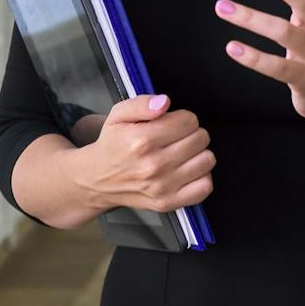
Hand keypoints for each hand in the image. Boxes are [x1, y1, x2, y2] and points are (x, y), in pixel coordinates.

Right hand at [67, 94, 214, 212]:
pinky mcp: (167, 203)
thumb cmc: (112, 144)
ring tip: (182, 153)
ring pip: (207, 160)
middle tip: (176, 138)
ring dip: (198, 154)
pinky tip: (187, 170)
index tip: (172, 124)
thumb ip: (141, 103)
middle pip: (200, 138)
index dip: (183, 118)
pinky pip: (204, 187)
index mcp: (142, 140)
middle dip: (191, 134)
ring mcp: (162, 187)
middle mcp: (153, 165)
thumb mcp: (118, 115)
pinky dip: (201, 176)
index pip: (189, 121)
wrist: (97, 180)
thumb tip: (164, 102)